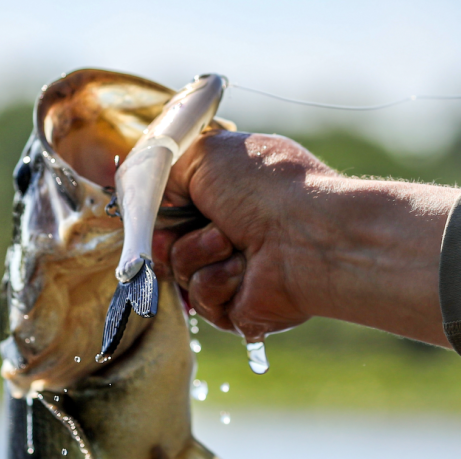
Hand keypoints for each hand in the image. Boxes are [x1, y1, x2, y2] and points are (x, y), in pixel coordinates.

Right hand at [152, 131, 458, 346]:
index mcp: (222, 190)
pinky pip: (201, 299)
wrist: (309, 234)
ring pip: (177, 271)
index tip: (155, 205)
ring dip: (198, 253)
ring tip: (232, 241)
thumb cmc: (263, 186)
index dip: (157, 209)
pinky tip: (243, 269)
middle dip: (172, 233)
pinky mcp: (237, 306)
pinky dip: (217, 280)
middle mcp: (227, 228)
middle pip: (164, 242)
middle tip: (201, 222)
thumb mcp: (202, 154)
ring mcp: (232, 268)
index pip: (168, 205)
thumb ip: (163, 170)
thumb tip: (151, 192)